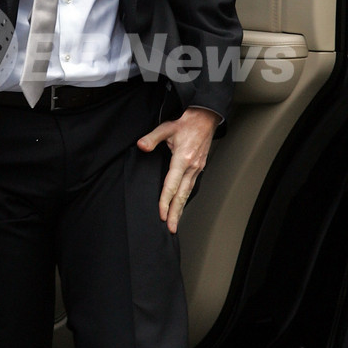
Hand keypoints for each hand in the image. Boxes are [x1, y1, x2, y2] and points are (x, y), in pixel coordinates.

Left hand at [137, 107, 219, 233]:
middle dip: (175, 213)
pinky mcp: (199, 168)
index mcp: (183, 158)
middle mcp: (192, 167)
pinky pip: (190, 187)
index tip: (161, 214)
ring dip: (181, 209)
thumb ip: (152, 138)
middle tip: (171, 228)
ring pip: (187, 193)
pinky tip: (180, 206)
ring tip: (175, 223)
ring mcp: (197, 168)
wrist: (205, 118)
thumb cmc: (186, 123)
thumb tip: (141, 145)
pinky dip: (185, 199)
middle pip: (181, 195)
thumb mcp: (167, 127)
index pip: (172, 185)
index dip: (165, 201)